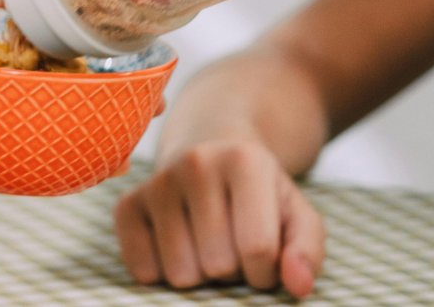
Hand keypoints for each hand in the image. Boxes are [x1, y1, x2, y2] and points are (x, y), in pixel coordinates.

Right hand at [114, 141, 324, 297]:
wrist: (208, 148)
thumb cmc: (258, 193)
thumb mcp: (296, 213)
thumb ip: (307, 250)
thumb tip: (298, 286)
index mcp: (244, 161)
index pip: (258, 250)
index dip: (267, 272)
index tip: (265, 259)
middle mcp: (195, 163)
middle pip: (218, 265)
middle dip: (232, 272)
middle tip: (232, 245)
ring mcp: (156, 182)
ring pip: (180, 274)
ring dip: (199, 275)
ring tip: (206, 245)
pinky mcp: (126, 204)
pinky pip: (142, 271)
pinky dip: (161, 274)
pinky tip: (176, 246)